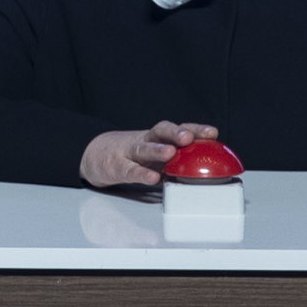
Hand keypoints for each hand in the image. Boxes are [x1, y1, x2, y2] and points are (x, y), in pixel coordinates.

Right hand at [80, 119, 218, 188]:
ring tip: (169, 153)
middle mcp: (146, 141)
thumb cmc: (133, 156)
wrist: (95, 155)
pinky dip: (141, 173)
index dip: (195, 129)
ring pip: (143, 148)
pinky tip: (152, 177)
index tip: (211, 133)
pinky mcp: (116, 167)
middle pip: (160, 131)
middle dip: (176, 133)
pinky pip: (130, 170)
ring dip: (157, 150)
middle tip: (188, 138)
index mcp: (158, 138)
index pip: (178, 129)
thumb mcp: (157, 155)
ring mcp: (129, 152)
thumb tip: (209, 173)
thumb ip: (178, 160)